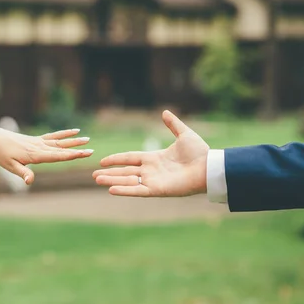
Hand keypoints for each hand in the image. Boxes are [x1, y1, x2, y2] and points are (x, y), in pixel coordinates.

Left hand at [0, 123, 92, 184]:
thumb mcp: (9, 167)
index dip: (71, 155)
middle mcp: (38, 147)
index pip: (56, 156)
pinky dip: (64, 134)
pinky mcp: (36, 139)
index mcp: (34, 155)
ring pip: (59, 141)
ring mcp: (38, 142)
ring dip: (73, 141)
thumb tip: (31, 182)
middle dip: (76, 149)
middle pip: (61, 148)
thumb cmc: (0, 154)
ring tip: (87, 139)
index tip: (83, 153)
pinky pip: (53, 136)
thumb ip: (23, 173)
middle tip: (91, 150)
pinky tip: (74, 131)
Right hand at [93, 111, 208, 196]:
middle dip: (109, 173)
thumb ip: (173, 124)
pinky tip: (111, 190)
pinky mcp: (157, 190)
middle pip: (124, 171)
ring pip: (127, 181)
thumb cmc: (199, 152)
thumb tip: (164, 112)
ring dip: (112, 181)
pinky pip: (137, 191)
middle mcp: (150, 170)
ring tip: (97, 180)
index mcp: (154, 158)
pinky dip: (124, 190)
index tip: (102, 161)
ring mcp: (153, 181)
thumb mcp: (184, 134)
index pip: (129, 158)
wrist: (208, 167)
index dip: (116, 159)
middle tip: (94, 175)